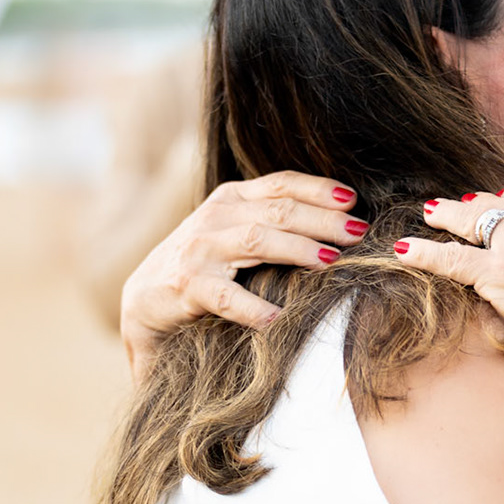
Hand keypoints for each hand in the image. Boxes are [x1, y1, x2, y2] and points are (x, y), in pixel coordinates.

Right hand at [119, 171, 365, 378]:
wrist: (144, 302)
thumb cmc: (204, 268)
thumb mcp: (237, 235)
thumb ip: (274, 224)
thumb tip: (340, 226)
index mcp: (232, 200)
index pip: (282, 184)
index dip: (319, 190)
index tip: (354, 200)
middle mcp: (216, 217)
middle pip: (279, 210)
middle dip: (324, 220)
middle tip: (359, 234)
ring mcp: (199, 249)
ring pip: (258, 240)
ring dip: (299, 249)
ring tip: (331, 263)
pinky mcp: (186, 286)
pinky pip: (227, 296)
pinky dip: (254, 308)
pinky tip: (279, 319)